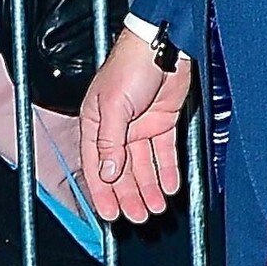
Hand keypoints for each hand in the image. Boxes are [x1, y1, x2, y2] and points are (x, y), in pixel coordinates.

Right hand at [80, 27, 192, 222]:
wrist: (162, 47)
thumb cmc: (129, 67)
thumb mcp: (113, 107)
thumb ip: (110, 142)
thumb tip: (106, 172)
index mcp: (96, 124)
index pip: (96, 165)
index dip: (102, 191)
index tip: (109, 213)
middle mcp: (117, 129)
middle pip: (121, 170)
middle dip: (129, 195)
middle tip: (138, 217)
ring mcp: (140, 126)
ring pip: (144, 165)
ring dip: (149, 187)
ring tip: (156, 209)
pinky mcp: (162, 122)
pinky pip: (164, 153)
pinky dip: (167, 170)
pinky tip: (170, 187)